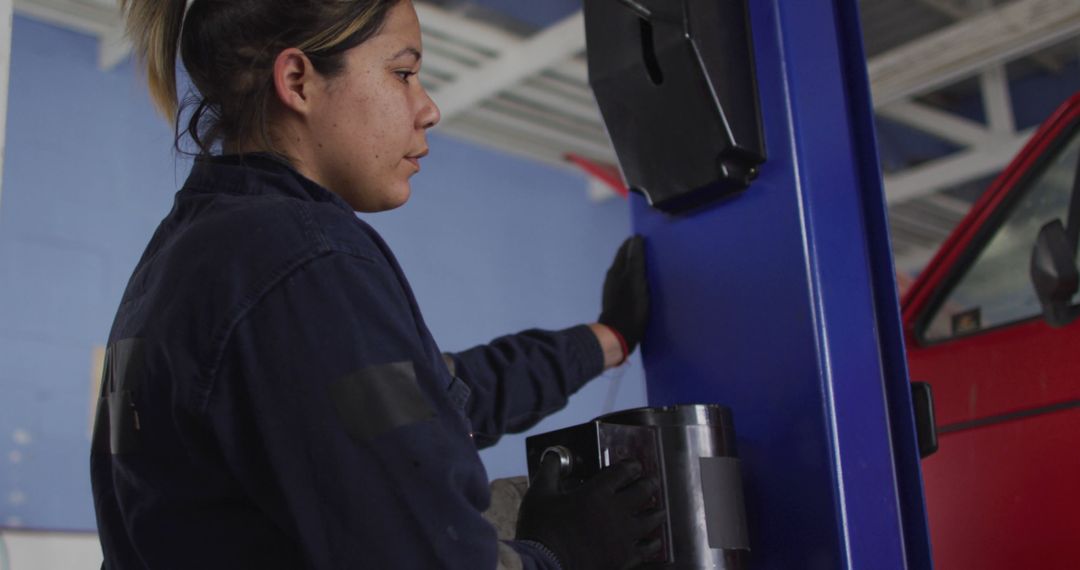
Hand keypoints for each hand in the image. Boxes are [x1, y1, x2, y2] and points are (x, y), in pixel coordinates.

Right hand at [516, 453, 664, 569]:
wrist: (544, 565)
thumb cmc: (540, 529)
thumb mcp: (539, 494)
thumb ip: (549, 471)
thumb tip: (552, 455)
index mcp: (596, 492)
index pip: (622, 472)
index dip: (631, 466)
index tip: (635, 465)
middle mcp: (615, 511)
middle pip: (643, 492)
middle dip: (649, 485)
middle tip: (652, 483)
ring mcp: (623, 536)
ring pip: (650, 520)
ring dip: (656, 513)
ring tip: (660, 511)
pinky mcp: (624, 559)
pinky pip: (646, 549)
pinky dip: (652, 544)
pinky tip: (654, 543)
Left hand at [598, 236, 648, 358]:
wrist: (619, 334)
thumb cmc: (630, 306)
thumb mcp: (635, 280)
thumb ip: (636, 259)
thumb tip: (636, 239)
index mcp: (616, 270)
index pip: (625, 250)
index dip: (635, 243)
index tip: (648, 239)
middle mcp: (612, 278)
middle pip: (624, 261)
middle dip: (635, 254)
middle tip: (652, 251)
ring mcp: (614, 291)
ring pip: (626, 272)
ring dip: (636, 267)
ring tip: (651, 267)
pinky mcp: (618, 302)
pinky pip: (628, 284)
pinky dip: (636, 280)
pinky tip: (645, 285)